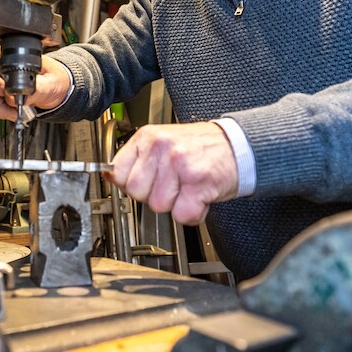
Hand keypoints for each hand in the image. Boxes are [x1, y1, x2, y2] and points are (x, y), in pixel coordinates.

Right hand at [0, 50, 70, 119]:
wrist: (56, 90)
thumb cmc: (53, 78)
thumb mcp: (50, 82)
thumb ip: (34, 89)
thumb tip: (14, 97)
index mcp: (9, 55)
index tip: (5, 89)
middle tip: (13, 102)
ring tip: (16, 111)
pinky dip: (1, 111)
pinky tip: (14, 112)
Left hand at [109, 122, 238, 225]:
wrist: (239, 146)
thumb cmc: (202, 147)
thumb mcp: (165, 142)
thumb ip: (139, 159)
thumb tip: (112, 177)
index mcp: (149, 137)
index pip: (118, 172)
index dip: (131, 184)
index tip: (144, 184)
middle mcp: (162, 147)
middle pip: (136, 192)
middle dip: (153, 196)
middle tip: (172, 185)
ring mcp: (180, 164)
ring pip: (159, 206)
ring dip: (176, 205)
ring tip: (188, 188)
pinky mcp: (198, 182)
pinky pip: (183, 214)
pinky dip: (194, 213)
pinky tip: (199, 197)